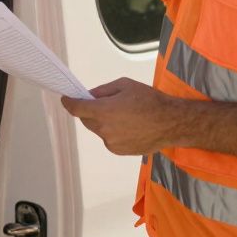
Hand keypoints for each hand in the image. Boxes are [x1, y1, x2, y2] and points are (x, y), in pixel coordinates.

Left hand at [61, 77, 187, 155]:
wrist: (170, 123)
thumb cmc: (149, 100)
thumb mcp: (125, 85)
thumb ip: (103, 91)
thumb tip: (90, 96)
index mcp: (103, 111)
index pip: (77, 109)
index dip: (68, 102)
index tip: (66, 98)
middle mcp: (104, 129)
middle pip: (86, 120)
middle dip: (89, 111)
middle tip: (103, 103)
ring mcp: (111, 143)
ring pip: (98, 130)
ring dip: (102, 122)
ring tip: (123, 115)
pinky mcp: (119, 151)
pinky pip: (109, 139)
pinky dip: (112, 132)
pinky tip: (129, 126)